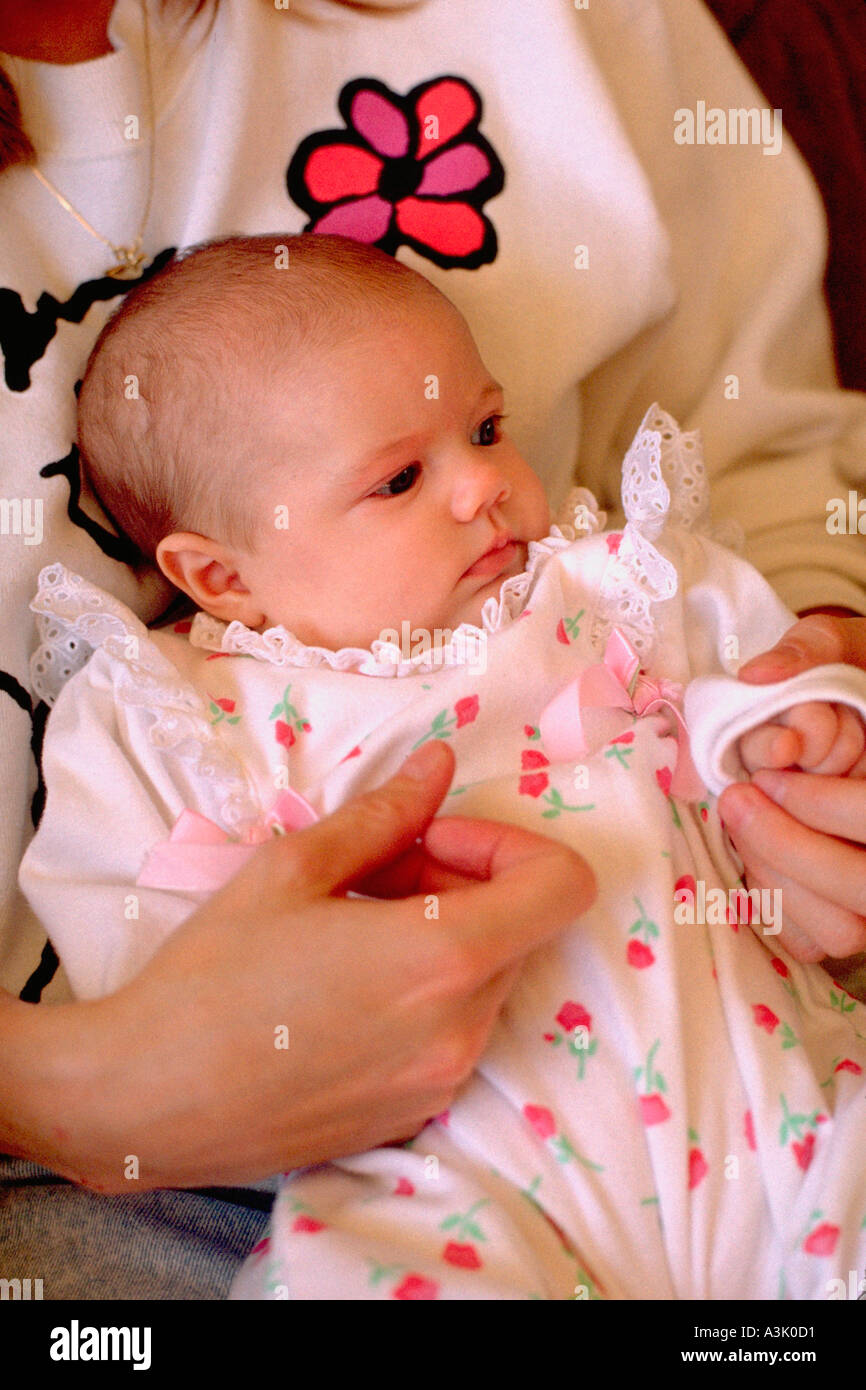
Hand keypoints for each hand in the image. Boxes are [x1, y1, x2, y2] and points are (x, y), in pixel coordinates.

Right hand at [2, 740, 593, 1190]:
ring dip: (442, 938)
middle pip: (518, 929)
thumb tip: (439, 765)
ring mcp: (442, 1083)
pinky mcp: (414, 1117)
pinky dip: (424, 994)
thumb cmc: (212, 975)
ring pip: (485, 980)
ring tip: (350, 928)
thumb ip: (385, 814)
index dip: (510, 844)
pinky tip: (345, 987)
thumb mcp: (293, 870)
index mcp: (443, 959)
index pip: (563, 886)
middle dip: (461, 883)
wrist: (145, 1102)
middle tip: (375, 872)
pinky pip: (453, 1032)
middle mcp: (462, 1030)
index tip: (435, 841)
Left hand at [720, 614, 865, 961]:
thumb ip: (810, 650)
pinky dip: (776, 906)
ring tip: (741, 820)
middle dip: (789, 845)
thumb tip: (759, 675)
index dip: (822, 804)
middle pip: (861, 886)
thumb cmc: (848, 679)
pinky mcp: (846, 916)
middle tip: (738, 799)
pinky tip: (755, 855)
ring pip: (842, 928)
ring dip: (778, 879)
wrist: (848, 709)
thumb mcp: (841, 647)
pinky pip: (814, 941)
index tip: (767, 774)